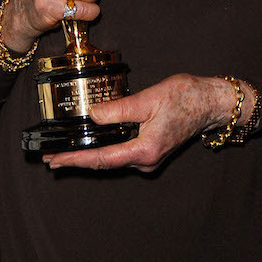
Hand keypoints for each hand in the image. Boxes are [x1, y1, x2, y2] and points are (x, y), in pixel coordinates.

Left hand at [42, 74, 242, 172]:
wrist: (211, 102)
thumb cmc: (186, 97)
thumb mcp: (149, 98)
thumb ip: (119, 109)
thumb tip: (92, 115)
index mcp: (145, 150)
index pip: (102, 158)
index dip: (76, 159)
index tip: (56, 160)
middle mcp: (146, 161)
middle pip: (104, 163)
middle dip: (76, 160)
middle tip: (51, 159)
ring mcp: (149, 159)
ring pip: (112, 160)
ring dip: (88, 156)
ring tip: (64, 153)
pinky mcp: (151, 152)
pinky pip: (121, 154)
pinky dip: (103, 151)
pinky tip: (91, 145)